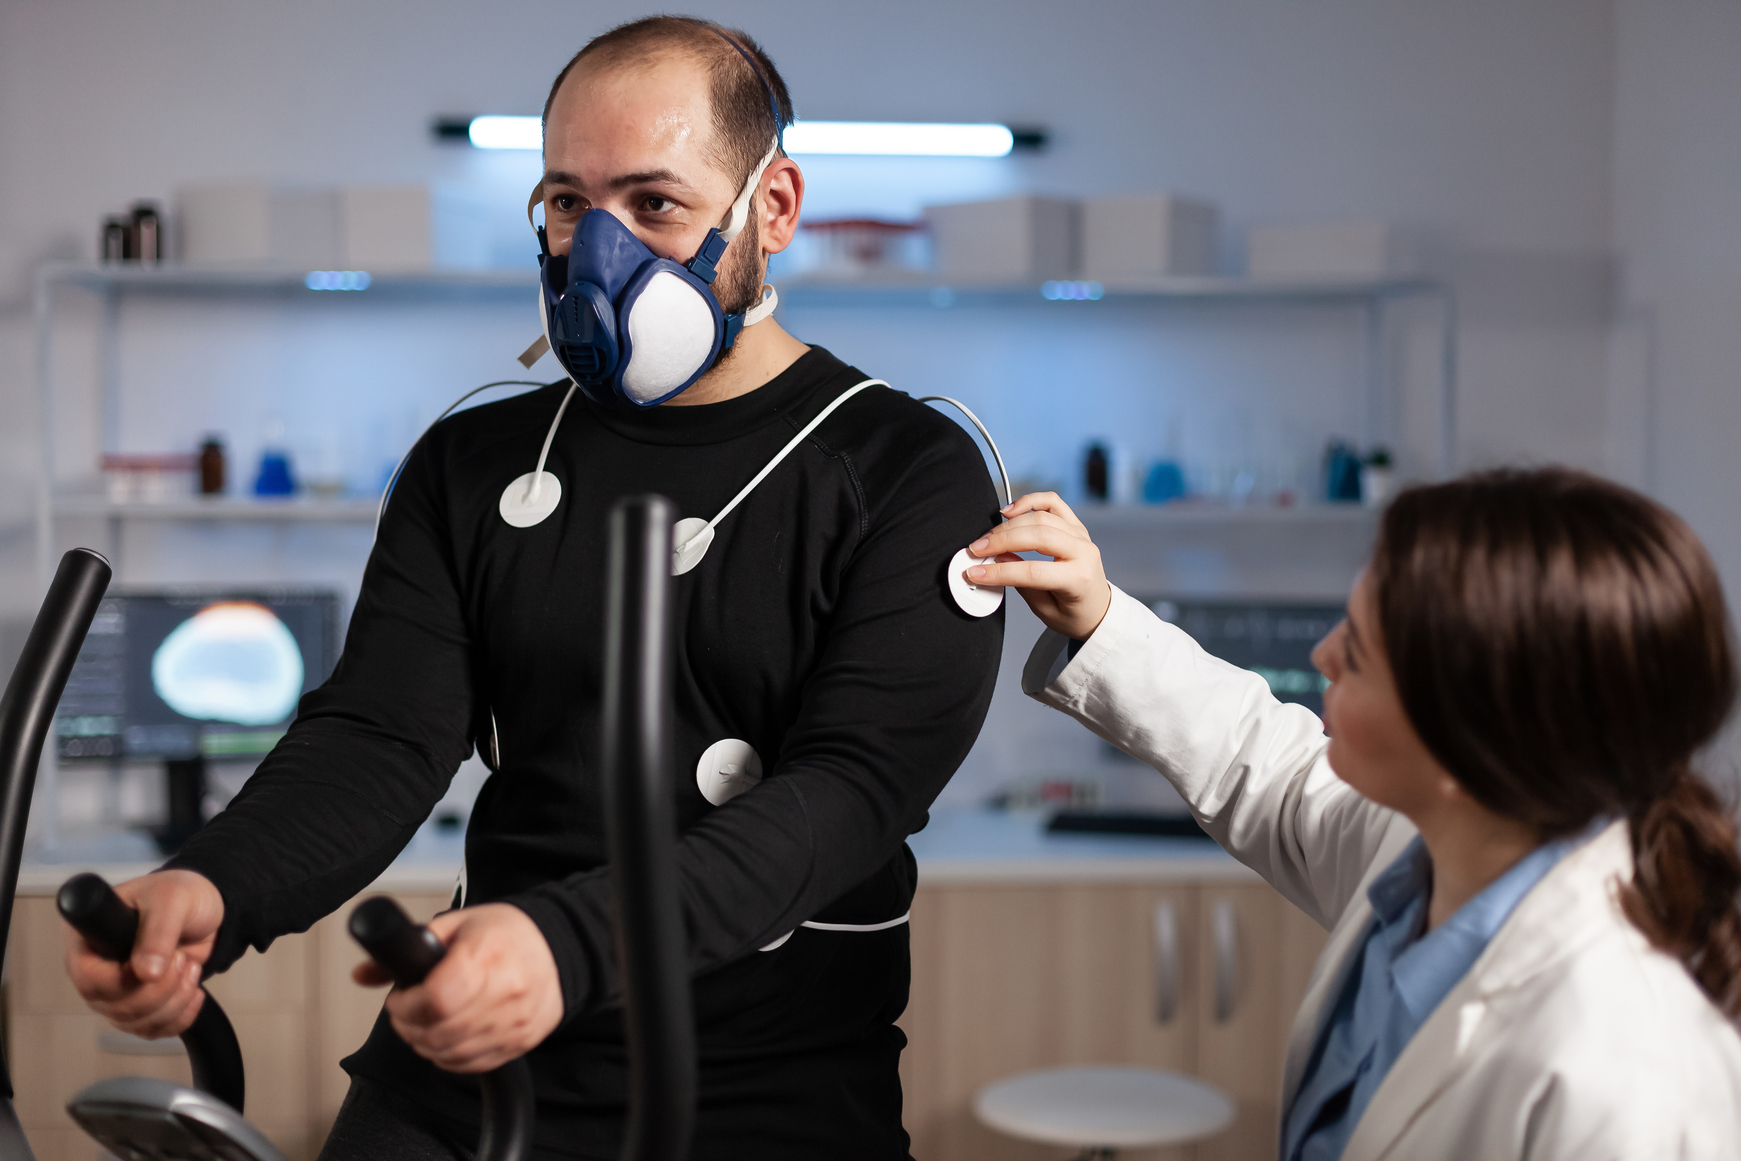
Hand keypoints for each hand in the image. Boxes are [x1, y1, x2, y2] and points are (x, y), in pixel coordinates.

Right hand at [63, 869, 223, 1037]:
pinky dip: (179, 1017)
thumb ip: (158, 932)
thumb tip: (145, 973)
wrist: (208, 910)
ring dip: (172, 1002)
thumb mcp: (172, 899)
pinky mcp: (140, 1005)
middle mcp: (96, 967)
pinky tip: (194, 991)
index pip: (86, 975)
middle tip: (181, 959)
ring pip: (133, 1021)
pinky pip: (151, 1029)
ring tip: (191, 967)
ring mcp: (116, 990)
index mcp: (89, 936)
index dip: (120, 979)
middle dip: (157, 990)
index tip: (155, 965)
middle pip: (111, 1004)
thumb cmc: (182, 894)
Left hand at [355, 903, 561, 1073]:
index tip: (399, 998)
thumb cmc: (507, 934)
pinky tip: (449, 1036)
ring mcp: (514, 1022)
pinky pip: (472, 1064)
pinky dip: (450, 1057)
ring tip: (426, 1021)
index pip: (436, 999)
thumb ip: (409, 947)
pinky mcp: (520, 1042)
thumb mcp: (457, 924)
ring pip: (452, 1053)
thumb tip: (364, 972)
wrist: (559, 948)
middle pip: (439, 1031)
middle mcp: (505, 992)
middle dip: (409, 1026)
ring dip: (426, 1043)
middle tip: (407, 1010)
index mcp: (486, 955)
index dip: (406, 1005)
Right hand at [963, 492, 1112, 641]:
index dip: (999, 572)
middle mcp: (1083, 552)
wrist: (1098, 608)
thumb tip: (996, 562)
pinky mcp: (1075, 525)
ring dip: (1009, 524)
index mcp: (1078, 579)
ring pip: (1041, 516)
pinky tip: (1009, 510)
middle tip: (977, 550)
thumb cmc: (1073, 613)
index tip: (975, 573)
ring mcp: (1081, 535)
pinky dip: (1029, 501)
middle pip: (1037, 535)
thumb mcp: (1045, 610)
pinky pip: (1052, 502)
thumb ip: (1022, 585)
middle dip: (1001, 541)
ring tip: (988, 536)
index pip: (1032, 571)